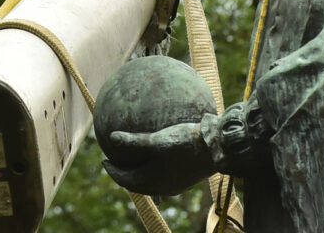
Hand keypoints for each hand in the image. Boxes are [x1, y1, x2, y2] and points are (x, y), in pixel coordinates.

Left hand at [101, 122, 215, 195]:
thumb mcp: (158, 140)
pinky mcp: (185, 175)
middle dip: (125, 172)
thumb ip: (135, 140)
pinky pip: (162, 175)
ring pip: (151, 180)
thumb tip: (112, 137)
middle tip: (115, 160)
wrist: (219, 147)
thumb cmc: (187, 143)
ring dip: (140, 171)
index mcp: (155, 182)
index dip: (113, 171)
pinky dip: (153, 168)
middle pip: (138, 183)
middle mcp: (164, 187)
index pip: (127, 180)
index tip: (104, 159)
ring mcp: (176, 183)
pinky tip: (157, 155)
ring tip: (133, 160)